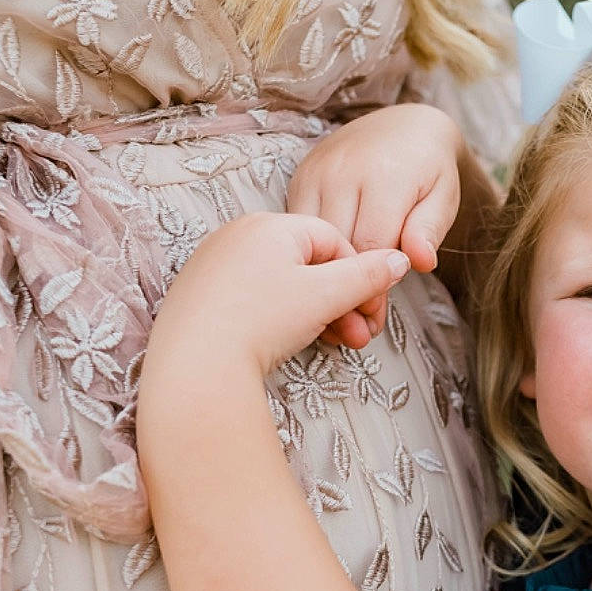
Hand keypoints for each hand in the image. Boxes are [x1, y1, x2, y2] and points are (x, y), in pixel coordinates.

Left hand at [144, 214, 410, 393]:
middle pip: (307, 261)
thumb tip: (398, 259)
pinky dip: (276, 316)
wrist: (193, 367)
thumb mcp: (325, 296)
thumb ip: (367, 275)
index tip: (368, 310)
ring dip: (313, 312)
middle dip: (339, 300)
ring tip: (324, 342)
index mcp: (270, 224)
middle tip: (356, 336)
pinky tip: (282, 343)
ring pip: (281, 282)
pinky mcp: (200, 293)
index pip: (334, 239)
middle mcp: (238, 234)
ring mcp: (214, 263)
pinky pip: (252, 296)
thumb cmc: (259, 322)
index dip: (358, 275)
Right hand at [287, 106, 463, 341]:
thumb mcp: (443, 196)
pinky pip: (295, 226)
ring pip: (307, 239)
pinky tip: (321, 280)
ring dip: (320, 277)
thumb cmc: (429, 170)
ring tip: (337, 310)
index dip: (371, 287)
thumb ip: (430, 228)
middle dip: (343, 290)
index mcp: (384, 177)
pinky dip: (306, 256)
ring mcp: (315, 172)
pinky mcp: (299, 177)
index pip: (370, 246)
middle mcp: (343, 171)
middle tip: (356, 327)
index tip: (376, 317)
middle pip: (334, 246)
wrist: (403, 126)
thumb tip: (420, 262)